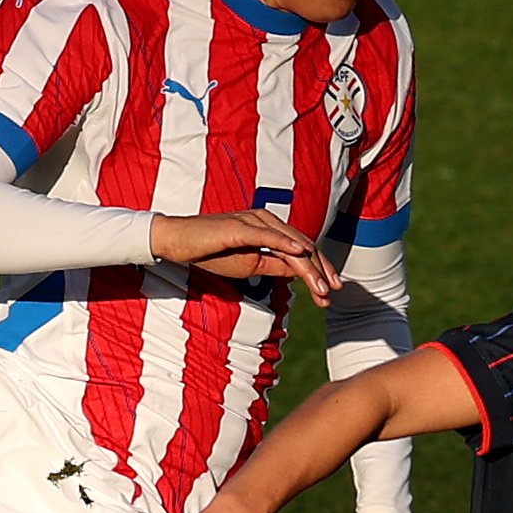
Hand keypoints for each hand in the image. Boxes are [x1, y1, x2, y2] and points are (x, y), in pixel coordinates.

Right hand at [150, 210, 340, 304]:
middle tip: (333, 292)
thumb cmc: (212, 252)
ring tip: (322, 288)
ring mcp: (253, 220)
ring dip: (309, 267)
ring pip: (290, 244)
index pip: (302, 249)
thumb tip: (298, 272)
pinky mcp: (239, 226)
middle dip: (321, 271)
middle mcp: (266, 220)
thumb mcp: (250, 264)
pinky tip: (301, 255)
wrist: (179, 242)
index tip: (330, 292)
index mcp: (270, 228)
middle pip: (303, 246)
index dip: (320, 270)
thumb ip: (275, 265)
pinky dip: (286, 244)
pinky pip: (267, 235)